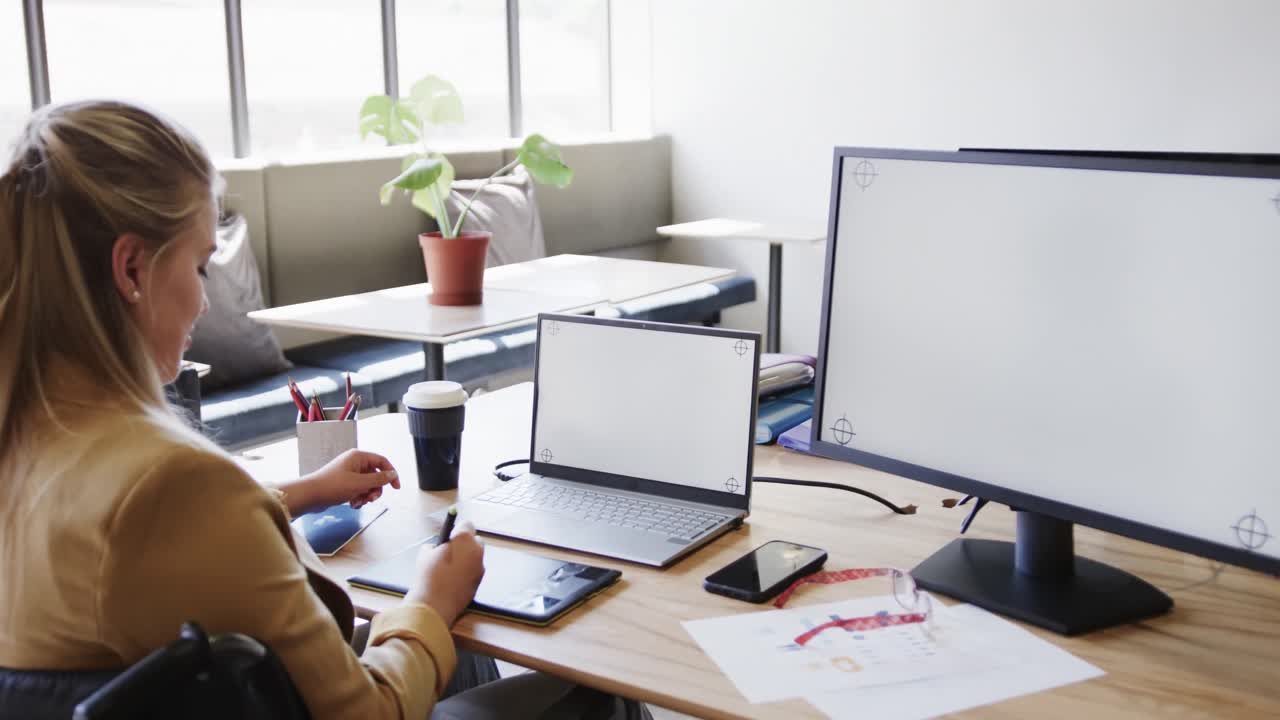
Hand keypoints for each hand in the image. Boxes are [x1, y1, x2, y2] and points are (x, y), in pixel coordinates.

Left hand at [285, 449, 399, 515]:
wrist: (310, 496)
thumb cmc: (332, 486)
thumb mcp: (359, 483)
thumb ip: (379, 479)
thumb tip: (393, 474)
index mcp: (358, 457)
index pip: (382, 461)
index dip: (391, 474)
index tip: (396, 487)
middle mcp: (354, 463)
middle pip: (375, 475)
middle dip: (375, 489)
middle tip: (371, 499)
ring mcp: (349, 473)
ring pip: (367, 485)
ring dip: (366, 495)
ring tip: (358, 502)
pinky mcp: (344, 483)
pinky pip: (358, 490)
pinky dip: (358, 498)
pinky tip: (352, 504)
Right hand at [404, 522, 484, 625]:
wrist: (434, 605)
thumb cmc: (428, 577)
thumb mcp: (425, 555)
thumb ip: (434, 546)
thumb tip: (437, 547)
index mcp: (464, 540)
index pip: (467, 525)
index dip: (458, 529)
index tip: (450, 535)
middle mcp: (476, 551)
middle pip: (475, 540)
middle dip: (465, 543)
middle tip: (451, 550)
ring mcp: (480, 567)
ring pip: (476, 557)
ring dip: (467, 558)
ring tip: (451, 567)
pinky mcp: (480, 581)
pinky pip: (474, 571)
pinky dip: (467, 572)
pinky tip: (454, 579)